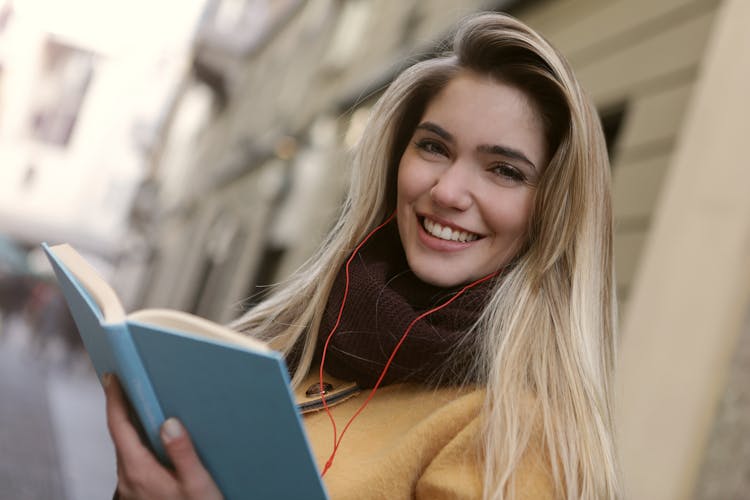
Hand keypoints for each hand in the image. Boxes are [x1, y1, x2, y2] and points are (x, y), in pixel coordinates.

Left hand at [103, 374, 223, 499]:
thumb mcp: (198, 485)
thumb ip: (183, 453)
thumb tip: (169, 421)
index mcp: (139, 472)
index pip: (119, 427)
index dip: (114, 399)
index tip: (111, 377)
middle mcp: (128, 480)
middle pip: (119, 436)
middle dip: (121, 408)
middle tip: (125, 382)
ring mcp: (131, 489)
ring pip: (125, 449)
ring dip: (129, 426)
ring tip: (141, 404)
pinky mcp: (138, 494)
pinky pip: (133, 461)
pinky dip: (137, 443)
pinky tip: (153, 439)